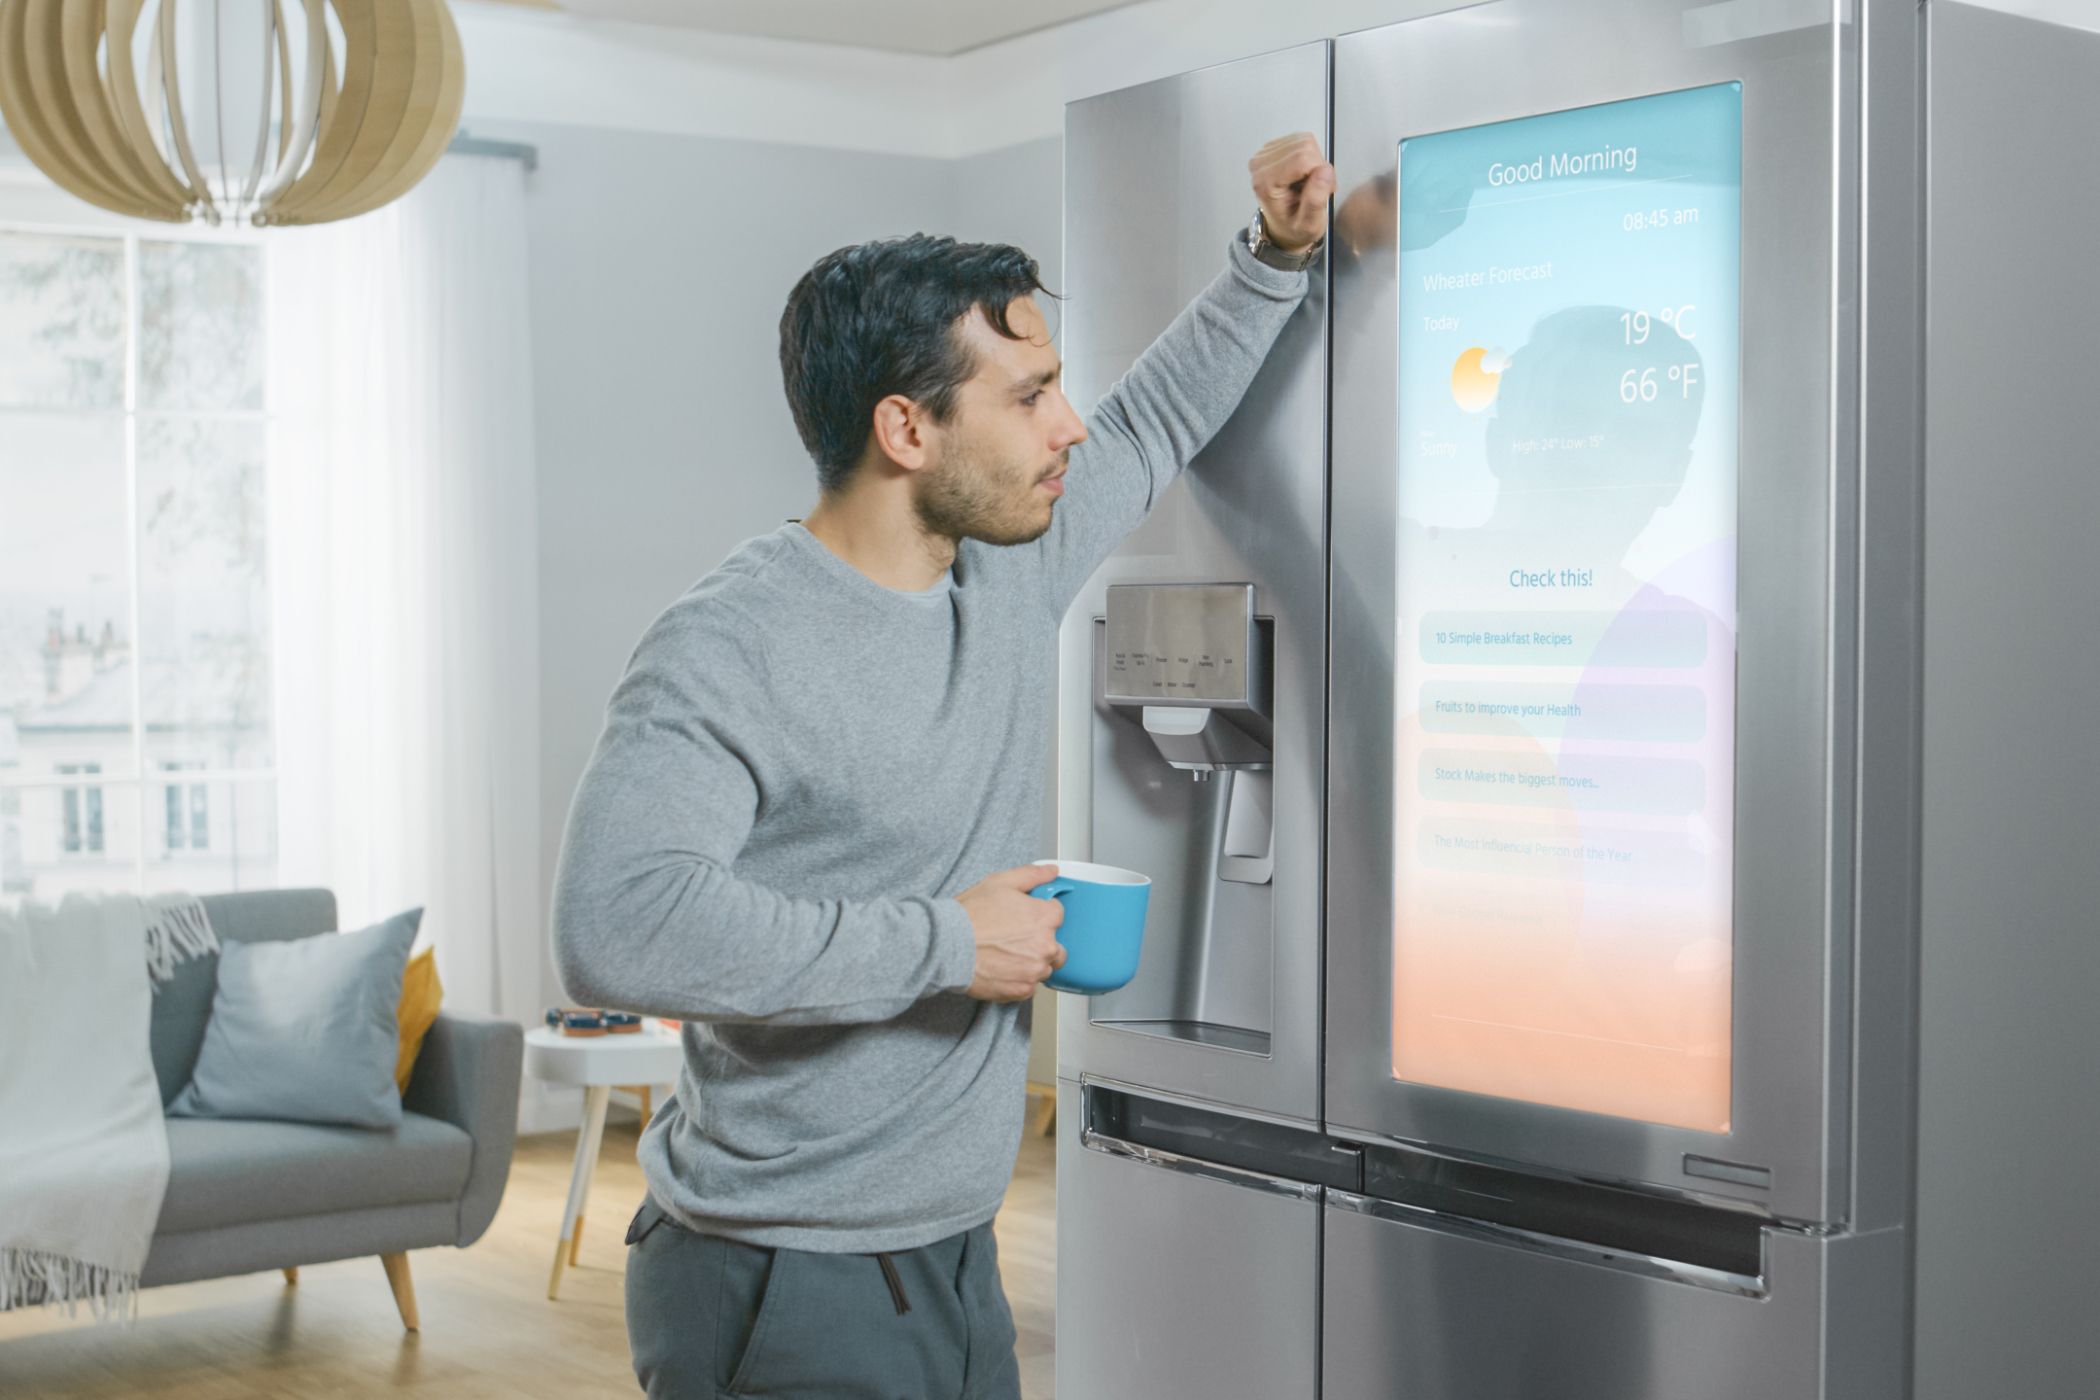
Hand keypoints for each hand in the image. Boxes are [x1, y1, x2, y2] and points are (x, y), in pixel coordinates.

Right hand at [957, 863, 1068, 1002]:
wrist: (946, 946)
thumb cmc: (970, 915)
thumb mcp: (1000, 882)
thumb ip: (1032, 875)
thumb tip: (1052, 872)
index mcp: (1044, 918)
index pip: (1058, 915)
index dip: (1040, 913)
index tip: (1025, 917)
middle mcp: (1045, 946)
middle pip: (1056, 946)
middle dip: (1041, 942)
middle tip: (1015, 939)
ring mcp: (1034, 970)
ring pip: (1043, 968)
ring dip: (1031, 963)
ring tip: (1006, 955)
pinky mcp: (1022, 990)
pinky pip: (1029, 987)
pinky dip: (1019, 980)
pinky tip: (1002, 969)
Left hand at [1249, 133, 1335, 252]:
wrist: (1282, 227)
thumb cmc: (1294, 227)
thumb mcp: (1309, 224)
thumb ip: (1316, 200)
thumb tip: (1325, 170)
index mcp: (1265, 183)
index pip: (1303, 158)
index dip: (1320, 171)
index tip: (1320, 191)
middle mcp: (1260, 165)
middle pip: (1305, 146)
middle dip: (1318, 166)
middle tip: (1316, 188)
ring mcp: (1264, 154)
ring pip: (1305, 140)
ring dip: (1315, 161)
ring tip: (1310, 183)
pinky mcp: (1272, 147)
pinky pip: (1301, 140)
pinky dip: (1309, 156)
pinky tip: (1304, 173)